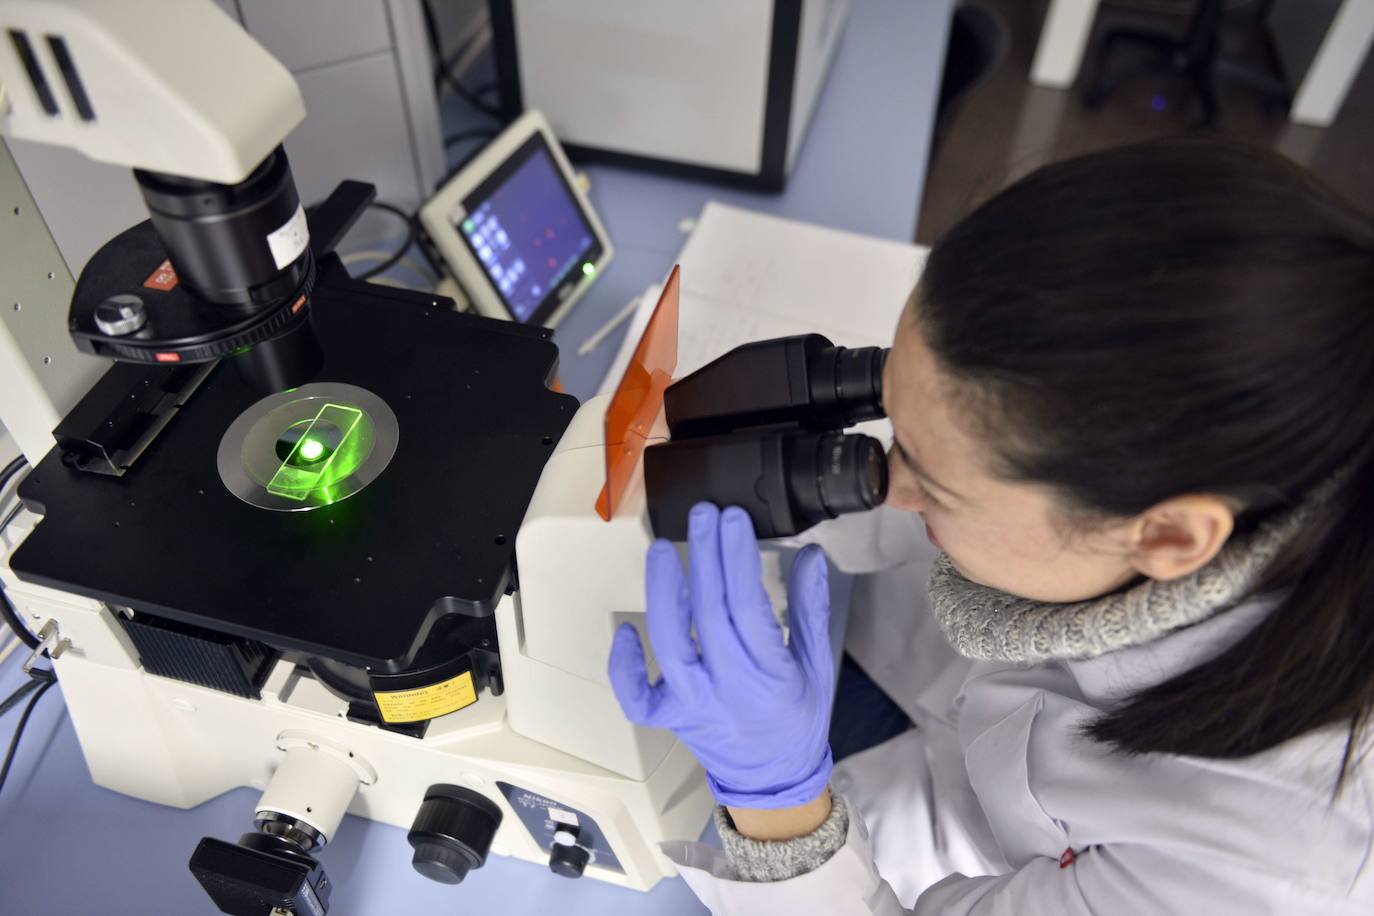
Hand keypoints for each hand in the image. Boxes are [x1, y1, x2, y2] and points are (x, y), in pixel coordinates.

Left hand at [608, 502, 834, 808]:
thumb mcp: (817, 666)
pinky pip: (638, 696)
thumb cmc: (797, 720)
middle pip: (708, 615)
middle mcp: (728, 689)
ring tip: (661, 549)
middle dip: (704, 558)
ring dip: (663, 593)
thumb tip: (810, 556)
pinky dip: (626, 667)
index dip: (738, 560)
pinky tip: (627, 630)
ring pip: (669, 645)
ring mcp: (693, 705)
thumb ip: (810, 610)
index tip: (734, 522)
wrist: (774, 780)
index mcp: (770, 676)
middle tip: (703, 515)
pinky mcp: (669, 716)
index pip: (748, 607)